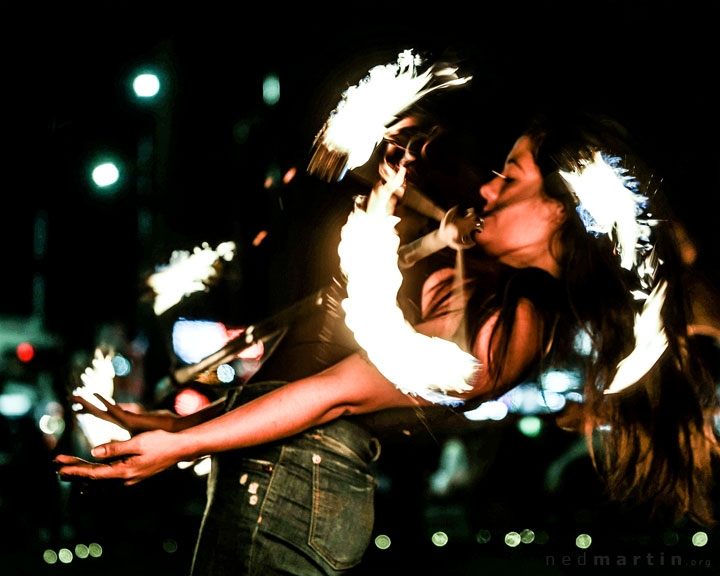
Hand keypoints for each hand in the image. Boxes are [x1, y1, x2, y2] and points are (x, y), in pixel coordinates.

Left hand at [54, 429, 183, 484]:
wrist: (182, 448)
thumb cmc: (162, 441)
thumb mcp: (138, 441)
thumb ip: (115, 448)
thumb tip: (94, 452)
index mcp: (125, 471)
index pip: (93, 473)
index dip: (75, 469)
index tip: (59, 466)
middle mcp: (125, 479)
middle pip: (94, 478)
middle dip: (74, 471)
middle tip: (55, 465)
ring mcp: (129, 479)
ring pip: (100, 480)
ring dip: (82, 475)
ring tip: (65, 473)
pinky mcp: (133, 475)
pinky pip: (109, 480)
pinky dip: (95, 479)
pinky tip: (90, 482)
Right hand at [72, 393, 178, 433]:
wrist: (174, 433)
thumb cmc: (164, 428)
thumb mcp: (148, 419)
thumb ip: (138, 414)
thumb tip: (131, 409)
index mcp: (125, 423)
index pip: (103, 414)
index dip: (90, 410)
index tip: (78, 407)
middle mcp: (122, 422)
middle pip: (99, 412)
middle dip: (85, 406)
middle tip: (71, 399)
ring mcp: (125, 421)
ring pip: (103, 411)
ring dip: (90, 403)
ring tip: (76, 397)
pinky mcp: (131, 420)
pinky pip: (114, 410)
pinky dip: (104, 401)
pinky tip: (96, 394)